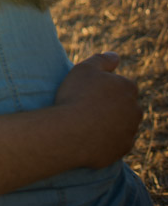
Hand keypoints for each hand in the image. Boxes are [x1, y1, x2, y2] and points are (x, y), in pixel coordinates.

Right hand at [54, 52, 141, 168]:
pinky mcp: (122, 149)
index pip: (120, 84)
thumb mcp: (84, 68)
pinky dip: (104, 139)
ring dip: (108, 123)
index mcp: (128, 88)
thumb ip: (102, 59)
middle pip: (122, 105)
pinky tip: (87, 137)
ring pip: (120, 124)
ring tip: (83, 123)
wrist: (69, 132)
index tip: (86, 91)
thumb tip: (115, 55)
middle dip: (109, 105)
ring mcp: (130, 131)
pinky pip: (114, 142)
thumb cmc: (76, 96)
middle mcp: (135, 109)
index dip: (102, 87)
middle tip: (84, 106)